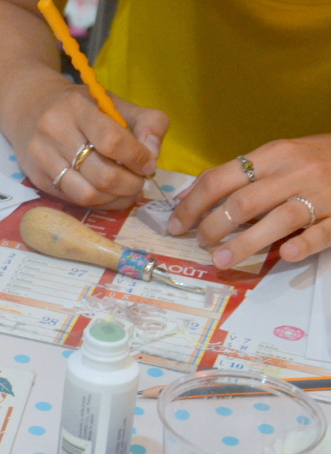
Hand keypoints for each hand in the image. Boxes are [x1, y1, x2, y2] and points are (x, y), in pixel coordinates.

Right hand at [0, 77, 168, 209]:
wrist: (28, 106)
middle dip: (130, 184)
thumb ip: (145, 122)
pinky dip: (98, 203)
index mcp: (76, 107)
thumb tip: (153, 154)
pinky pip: (73, 200)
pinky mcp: (37, 179)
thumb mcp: (113, 102)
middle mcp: (54, 132)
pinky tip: (107, 195)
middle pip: (101, 174)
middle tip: (140, 182)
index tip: (148, 164)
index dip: (136, 158)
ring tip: (126, 192)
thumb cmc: (78, 106)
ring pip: (86, 194)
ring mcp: (42, 158)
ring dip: (114, 199)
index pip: (112, 140)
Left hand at [168, 135, 330, 267]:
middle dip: (214, 226)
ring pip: (279, 219)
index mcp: (271, 156)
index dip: (192, 205)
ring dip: (245, 243)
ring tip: (220, 260)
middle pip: (244, 202)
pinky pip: (322, 231)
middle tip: (200, 244)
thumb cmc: (314, 159)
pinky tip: (284, 255)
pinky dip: (303, 244)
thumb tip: (187, 196)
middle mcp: (294, 172)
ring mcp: (321, 193)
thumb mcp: (274, 158)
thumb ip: (233, 176)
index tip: (174, 226)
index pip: (219, 180)